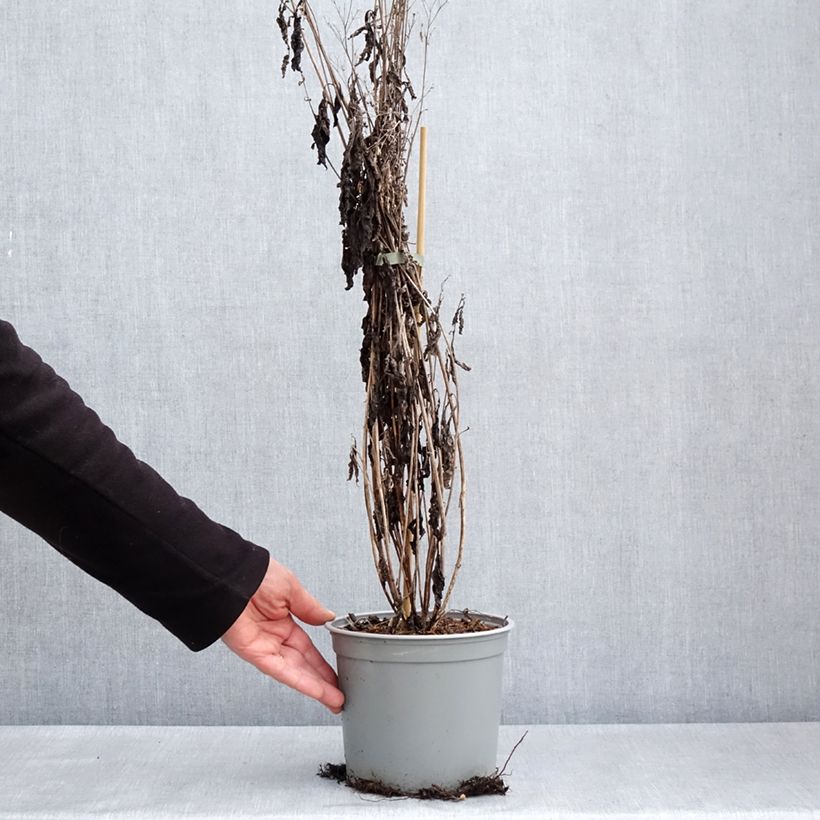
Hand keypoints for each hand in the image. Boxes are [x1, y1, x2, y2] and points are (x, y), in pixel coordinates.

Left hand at [221, 558, 343, 712]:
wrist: (228, 575)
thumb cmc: (254, 574)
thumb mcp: (291, 588)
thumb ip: (310, 608)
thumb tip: (327, 618)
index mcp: (282, 620)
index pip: (306, 648)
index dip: (322, 662)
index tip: (337, 672)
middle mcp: (273, 636)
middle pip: (302, 664)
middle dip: (322, 680)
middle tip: (340, 694)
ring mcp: (264, 646)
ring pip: (294, 672)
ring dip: (315, 687)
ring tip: (335, 699)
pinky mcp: (254, 653)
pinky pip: (281, 670)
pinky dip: (300, 681)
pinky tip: (317, 690)